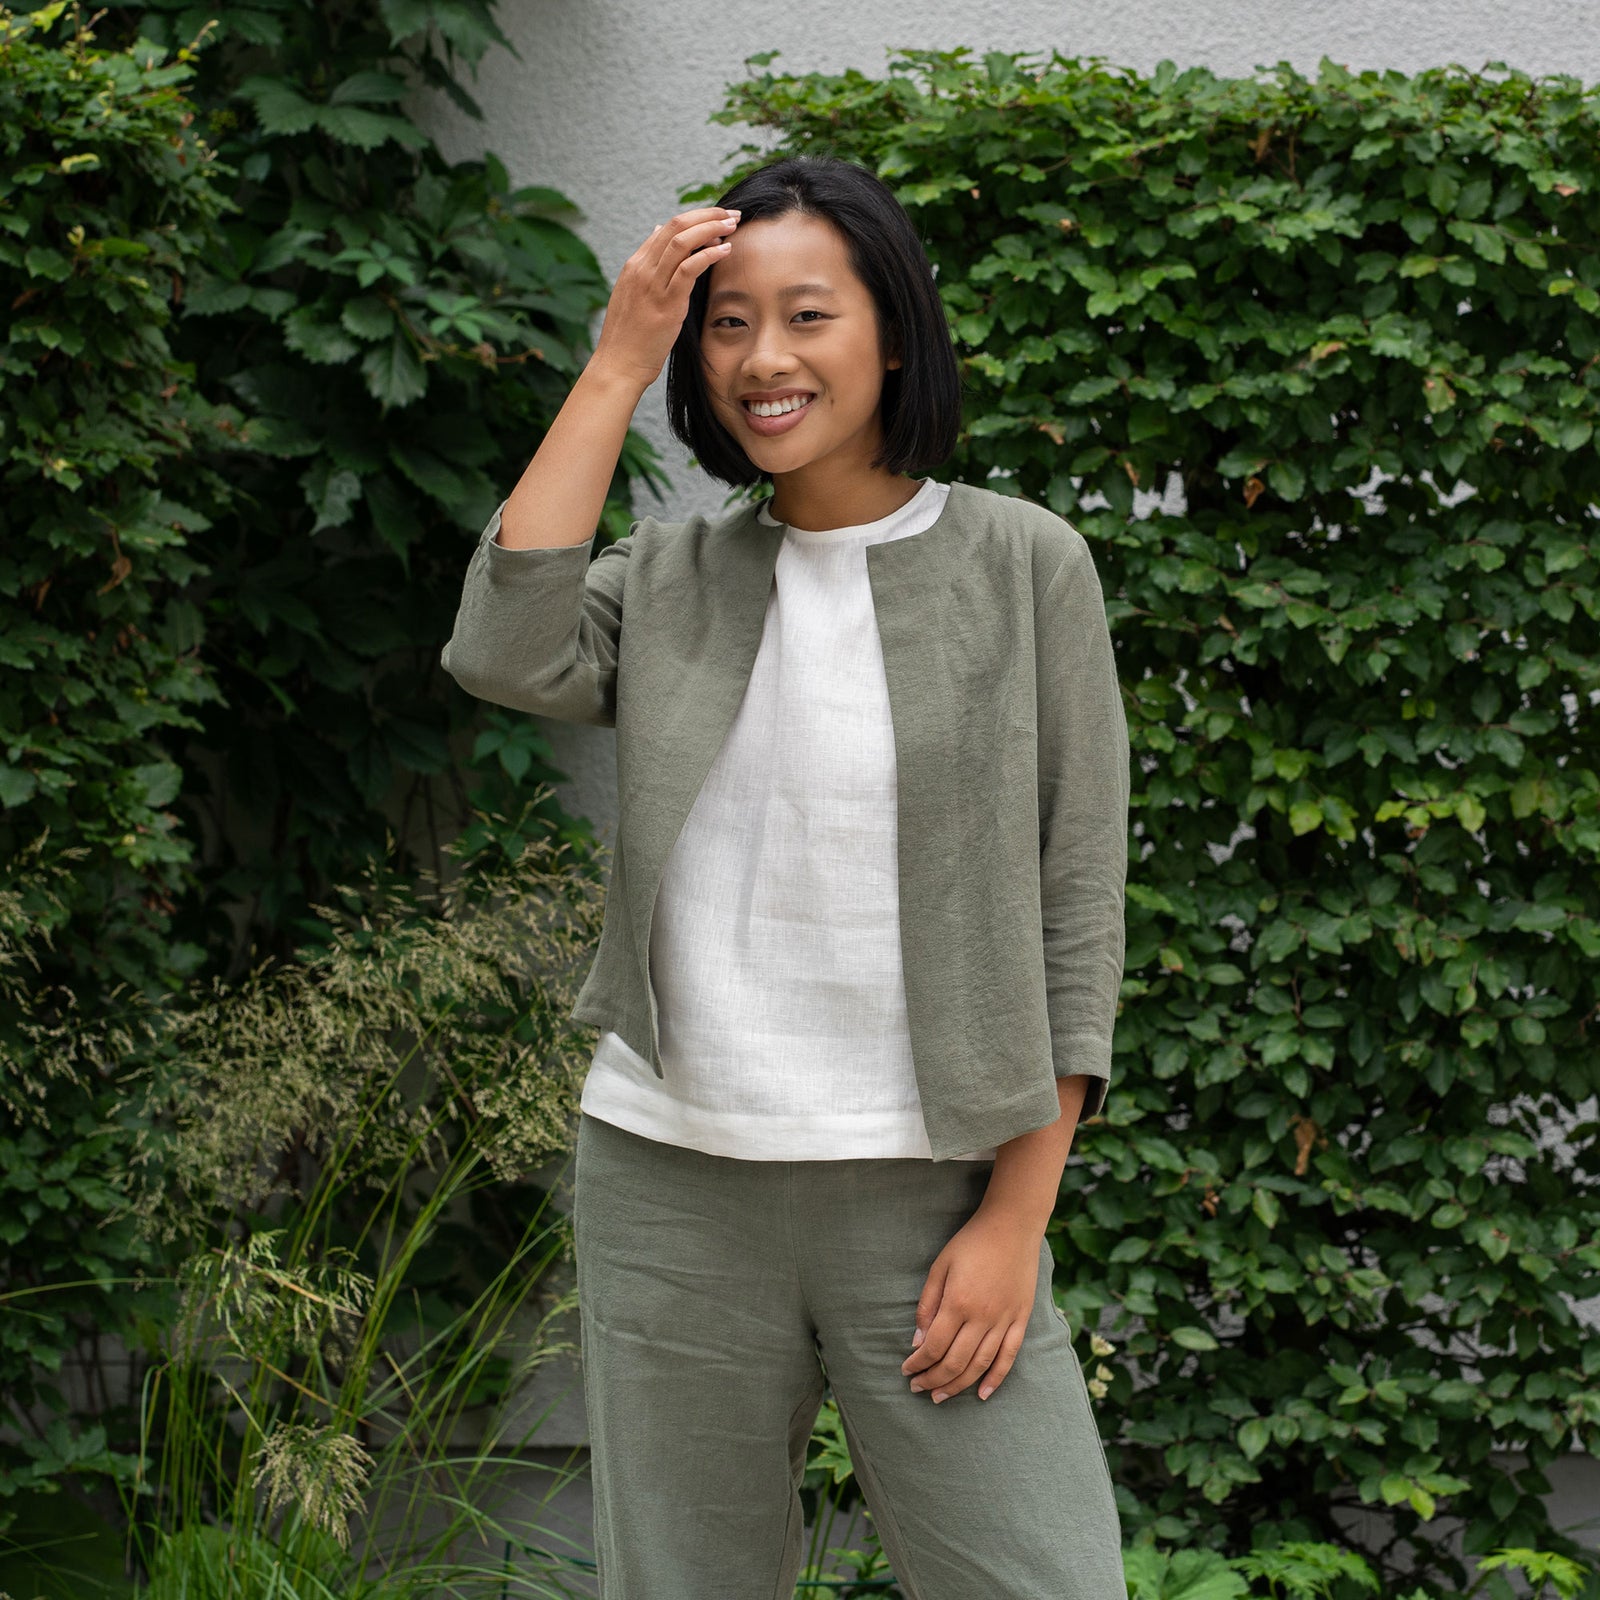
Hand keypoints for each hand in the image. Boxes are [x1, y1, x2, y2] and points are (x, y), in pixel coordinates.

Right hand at [590, 206, 739, 391]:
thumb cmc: (630, 337)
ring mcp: (652, 285)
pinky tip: (725, 251)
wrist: (619, 364)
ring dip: (711, 228)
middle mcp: (642, 269)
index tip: (717, 220)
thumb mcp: (633, 294)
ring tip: (732, 226)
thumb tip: (658, 231)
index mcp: (635, 265)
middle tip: (731, 215)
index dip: (696, 219)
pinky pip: (689, 269)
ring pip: (682, 241)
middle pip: (676, 226)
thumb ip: (648, 265)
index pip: (667, 228)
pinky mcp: (666, 303)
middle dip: (707, 215)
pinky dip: (709, 255)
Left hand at [900, 1206, 1040, 1403]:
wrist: (1012, 1225)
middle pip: (955, 1362)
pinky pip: (1009, 1357)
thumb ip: (927, 1304)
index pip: (934, 1346)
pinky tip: (982, 1394)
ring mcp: (1004, 1320)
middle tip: (918, 1388)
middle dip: (933, 1380)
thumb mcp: (940, 1266)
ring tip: (940, 1396)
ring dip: (958, 1385)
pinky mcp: (1021, 1319)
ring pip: (980, 1365)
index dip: (918, 1363)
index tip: (907, 1370)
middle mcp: (982, 1317)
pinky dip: (996, 1379)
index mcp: (958, 1303)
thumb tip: (918, 1341)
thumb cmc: (971, 1242)